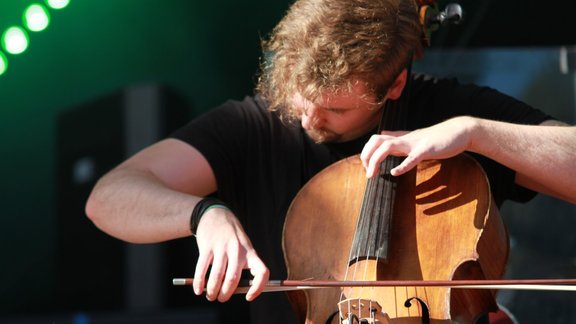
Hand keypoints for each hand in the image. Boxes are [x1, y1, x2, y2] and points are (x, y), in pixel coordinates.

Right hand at [193, 207, 268, 301]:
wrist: (216, 214)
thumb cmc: (232, 236)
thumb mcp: (243, 247)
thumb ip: (241, 266)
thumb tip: (234, 291)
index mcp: (250, 252)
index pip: (261, 272)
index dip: (258, 288)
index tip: (248, 296)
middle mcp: (237, 250)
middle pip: (233, 278)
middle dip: (226, 294)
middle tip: (221, 298)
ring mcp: (222, 247)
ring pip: (217, 276)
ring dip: (212, 290)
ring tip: (210, 296)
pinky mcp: (207, 246)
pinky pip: (202, 268)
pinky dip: (199, 282)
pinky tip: (198, 289)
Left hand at [360, 117, 474, 177]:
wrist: (460, 131)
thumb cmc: (438, 137)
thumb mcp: (414, 137)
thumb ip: (398, 137)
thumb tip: (384, 134)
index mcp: (401, 138)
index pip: (376, 140)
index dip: (366, 152)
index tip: (366, 167)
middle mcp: (405, 138)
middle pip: (376, 141)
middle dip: (366, 156)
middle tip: (367, 173)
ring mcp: (415, 143)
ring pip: (388, 146)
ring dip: (376, 160)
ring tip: (373, 174)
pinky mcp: (427, 149)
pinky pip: (412, 157)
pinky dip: (402, 165)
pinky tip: (394, 173)